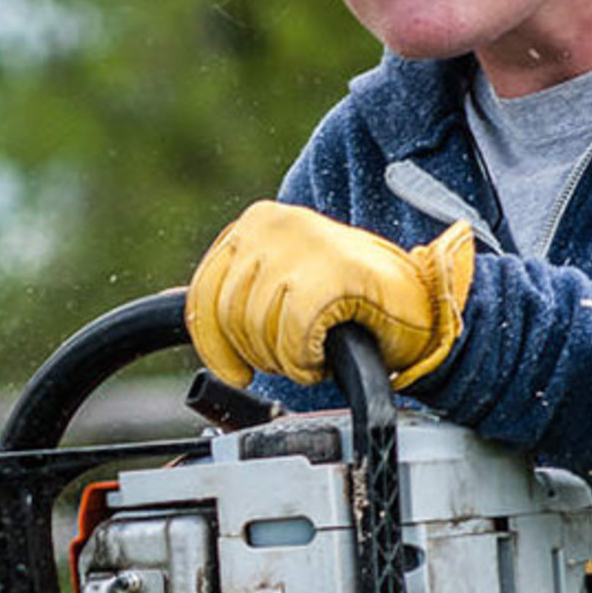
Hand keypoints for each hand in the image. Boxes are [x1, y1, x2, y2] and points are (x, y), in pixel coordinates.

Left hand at [186, 201, 474, 388]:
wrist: (423, 309)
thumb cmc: (357, 303)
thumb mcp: (282, 282)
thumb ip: (234, 288)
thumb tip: (168, 300)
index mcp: (257, 224)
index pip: (201, 296)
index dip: (215, 344)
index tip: (236, 368)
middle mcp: (273, 225)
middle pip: (228, 318)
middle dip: (261, 351)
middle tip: (299, 351)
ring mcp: (303, 244)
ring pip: (258, 329)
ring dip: (288, 357)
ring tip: (319, 346)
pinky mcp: (331, 272)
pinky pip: (291, 336)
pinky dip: (307, 358)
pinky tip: (328, 352)